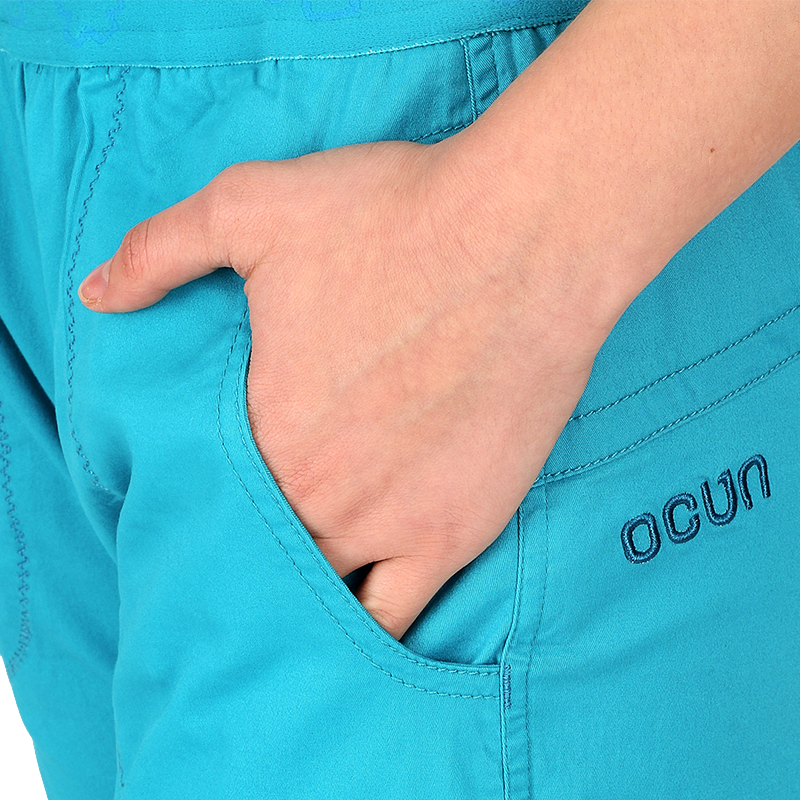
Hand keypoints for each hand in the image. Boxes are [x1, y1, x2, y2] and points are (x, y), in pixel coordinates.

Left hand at [78, 137, 607, 639]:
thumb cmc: (394, 219)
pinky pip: (393, 618)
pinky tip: (356, 619)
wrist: (523, 243)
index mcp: (257, 429)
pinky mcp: (452, 536)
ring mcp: (384, 526)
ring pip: (316, 597)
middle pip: (257, 552)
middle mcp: (313, 495)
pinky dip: (366, 628)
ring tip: (297, 578)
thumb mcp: (252, 207)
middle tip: (255, 534)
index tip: (208, 492)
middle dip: (246, 548)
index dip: (200, 497)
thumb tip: (97, 294)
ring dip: (299, 595)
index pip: (201, 496)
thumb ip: (159, 251)